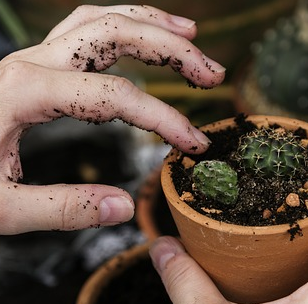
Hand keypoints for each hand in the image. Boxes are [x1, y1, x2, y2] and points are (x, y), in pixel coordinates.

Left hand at [0, 5, 224, 234]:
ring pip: (100, 18)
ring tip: (191, 36)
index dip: (163, 118)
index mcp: (23, 91)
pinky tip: (142, 39)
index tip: (192, 145)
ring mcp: (32, 56)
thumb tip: (123, 207)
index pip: (115, 95)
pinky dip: (122, 26)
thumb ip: (63, 209)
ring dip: (151, 22)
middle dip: (172, 49)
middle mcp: (31, 62)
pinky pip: (83, 28)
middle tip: (212, 73)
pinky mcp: (34, 63)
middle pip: (115, 32)